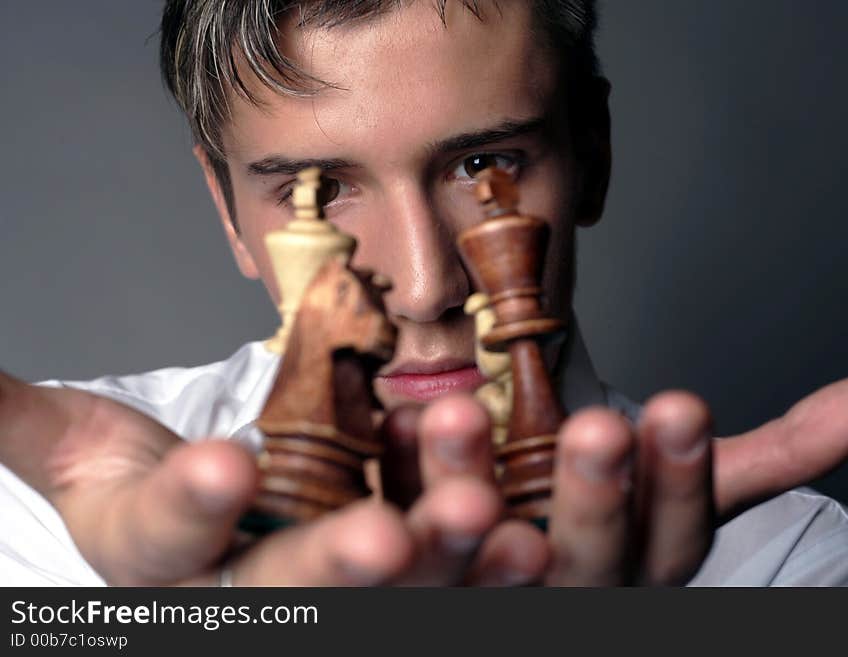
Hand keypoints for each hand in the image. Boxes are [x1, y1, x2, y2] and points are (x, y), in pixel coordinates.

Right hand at [0, 371, 524, 585]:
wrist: (236, 515)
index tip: (217, 466)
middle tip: (382, 540)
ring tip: (486, 520)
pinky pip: (450, 573)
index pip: (165, 541)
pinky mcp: (405, 580)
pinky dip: (490, 555)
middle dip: (334, 566)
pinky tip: (532, 528)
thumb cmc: (156, 491)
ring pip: (391, 590)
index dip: (188, 508)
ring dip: (442, 558)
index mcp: (166, 562)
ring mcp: (338, 593)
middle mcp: (253, 594)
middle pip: (290, 588)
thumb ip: (28, 424)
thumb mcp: (89, 459)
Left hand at [382, 374, 847, 585]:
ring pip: (468, 568)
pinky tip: (374, 442)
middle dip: (592, 497)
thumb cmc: (594, 518)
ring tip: (456, 416)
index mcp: (629, 575)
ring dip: (463, 494)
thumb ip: (766, 455)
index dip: (678, 481)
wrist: (490, 562)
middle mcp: (561, 599)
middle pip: (579, 562)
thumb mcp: (681, 486)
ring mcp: (480, 605)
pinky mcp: (402, 599)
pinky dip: (371, 517)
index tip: (681, 407)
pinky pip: (378, 566)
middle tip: (595, 426)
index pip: (667, 542)